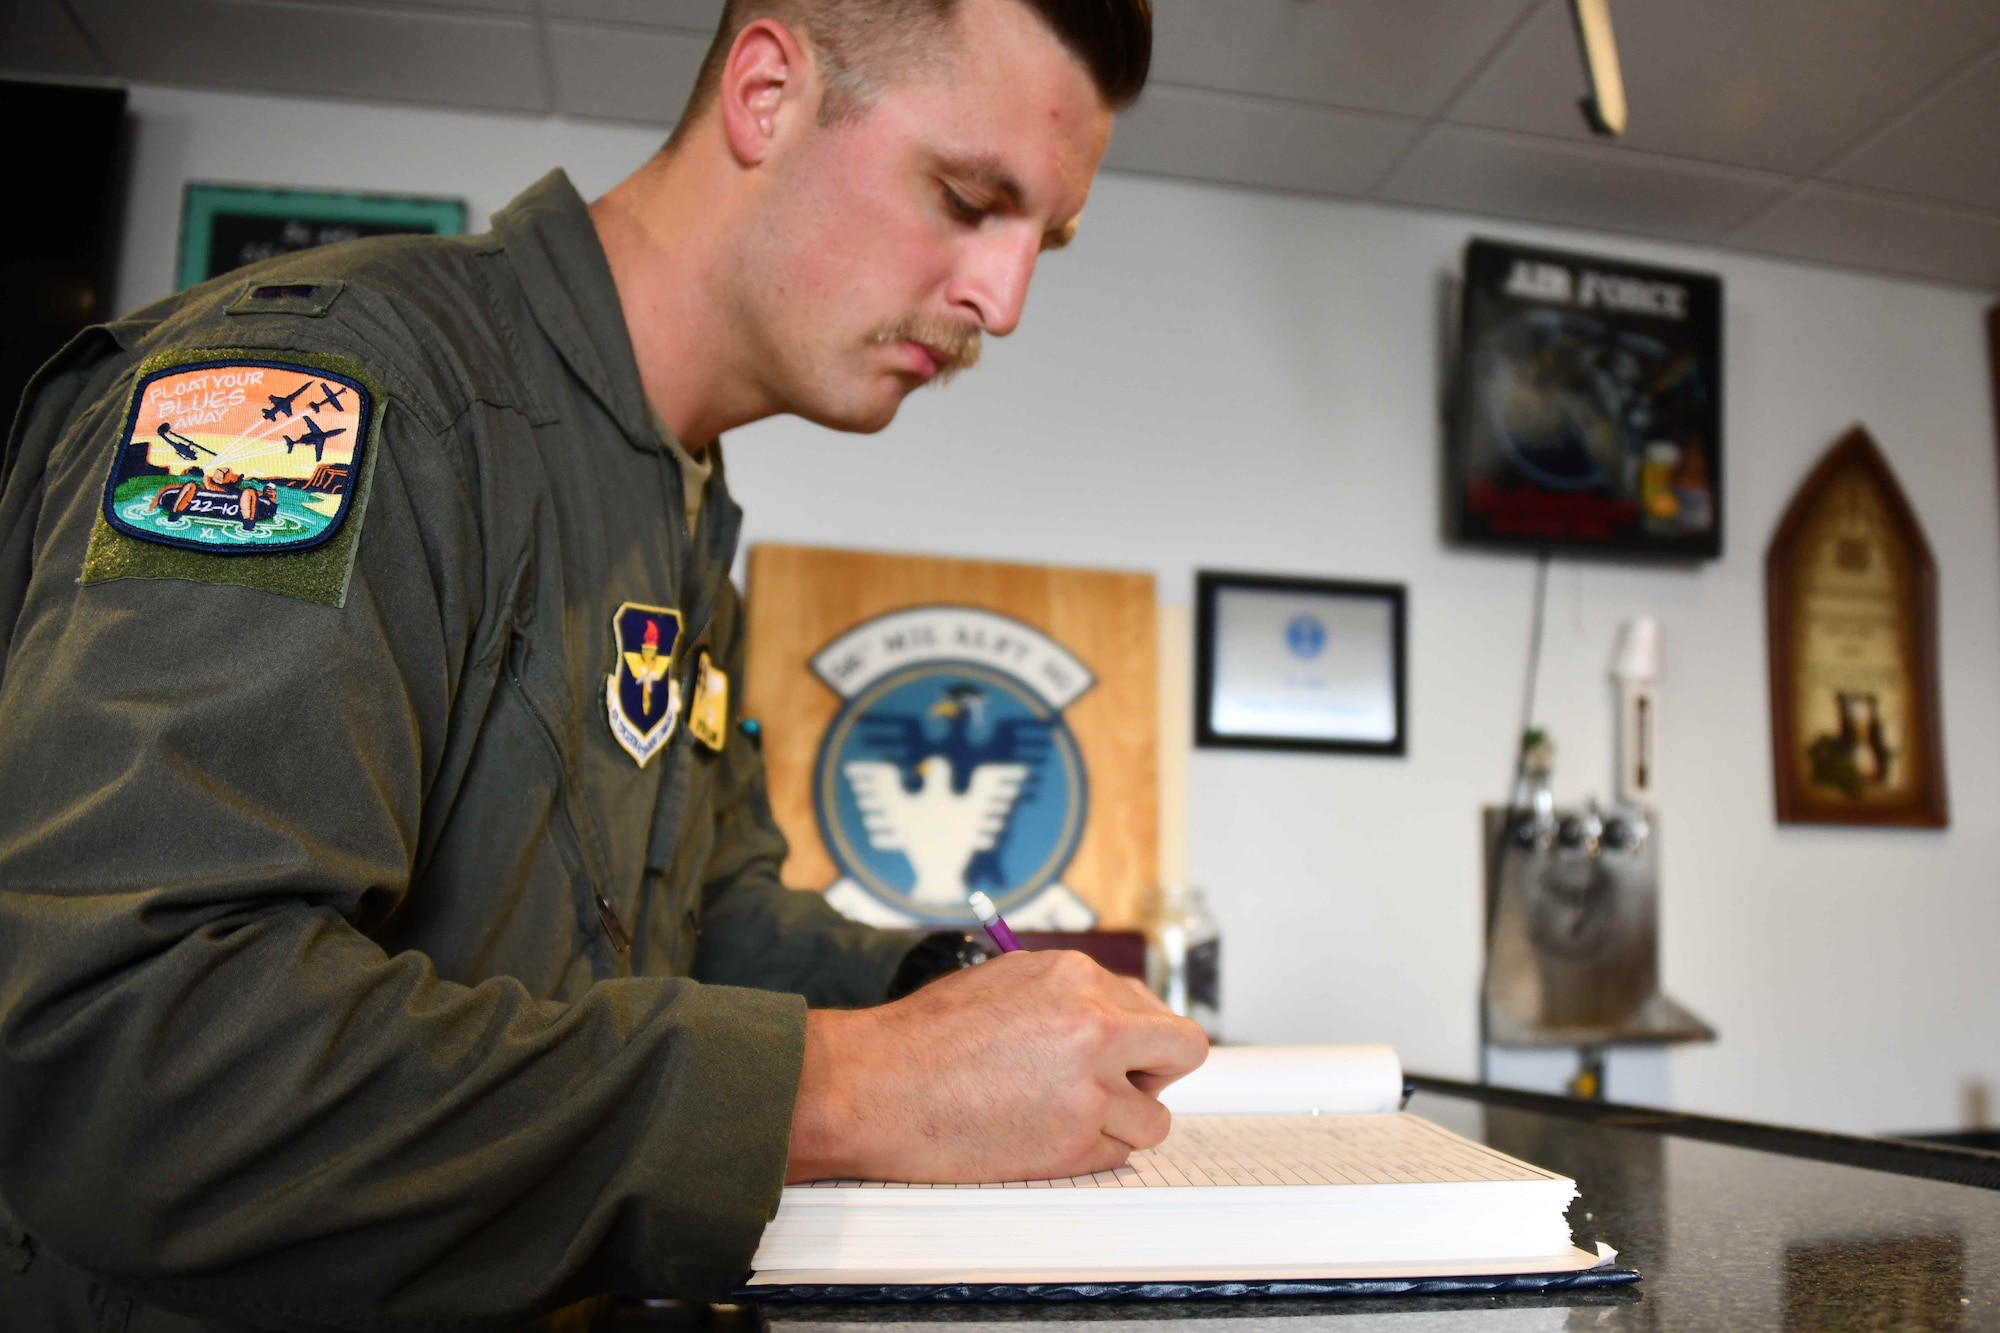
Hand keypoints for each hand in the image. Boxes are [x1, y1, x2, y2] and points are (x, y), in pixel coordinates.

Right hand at [786, 950, 1207, 1182]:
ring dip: (1121, 1122)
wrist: (874, 1086)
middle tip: (1112, 1086)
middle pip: (1182, 1052)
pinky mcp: (1074, 1141)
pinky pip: (1116, 1155)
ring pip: (1154, 1118)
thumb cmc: (924, 1038)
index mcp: (1077, 977)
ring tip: (1063, 1116)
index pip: (1156, 1009)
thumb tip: (1117, 1013)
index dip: (1139, 1039)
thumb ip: (1070, 995)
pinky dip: (1089, 1153)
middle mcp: (1094, 1025)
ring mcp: (1089, 1086)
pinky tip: (1042, 1136)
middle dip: (1153, 1073)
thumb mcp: (1006, 983)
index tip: (1123, 1054)